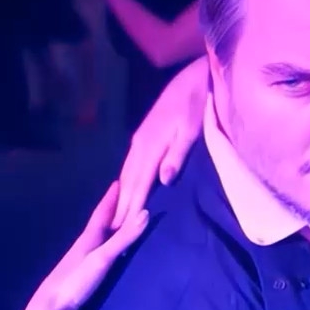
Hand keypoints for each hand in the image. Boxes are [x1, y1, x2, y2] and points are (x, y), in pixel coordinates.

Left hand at [21, 183, 147, 309]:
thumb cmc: (76, 281)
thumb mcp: (103, 258)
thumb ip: (124, 238)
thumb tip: (147, 212)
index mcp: (88, 238)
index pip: (101, 213)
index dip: (111, 198)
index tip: (119, 181)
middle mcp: (83, 245)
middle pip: (99, 222)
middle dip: (112, 209)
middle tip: (124, 195)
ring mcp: (80, 260)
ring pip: (97, 237)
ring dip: (109, 227)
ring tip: (120, 219)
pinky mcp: (81, 274)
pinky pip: (97, 251)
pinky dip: (106, 244)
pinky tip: (109, 250)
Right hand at [112, 56, 208, 227]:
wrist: (191, 79)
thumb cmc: (196, 105)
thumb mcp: (191, 130)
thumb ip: (177, 154)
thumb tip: (163, 180)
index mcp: (152, 146)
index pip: (140, 183)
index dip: (132, 205)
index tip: (123, 227)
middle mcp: (140, 144)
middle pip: (128, 181)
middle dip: (121, 206)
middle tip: (113, 230)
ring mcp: (140, 139)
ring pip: (126, 172)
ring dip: (121, 195)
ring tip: (115, 215)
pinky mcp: (143, 135)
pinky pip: (129, 164)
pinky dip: (125, 180)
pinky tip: (125, 188)